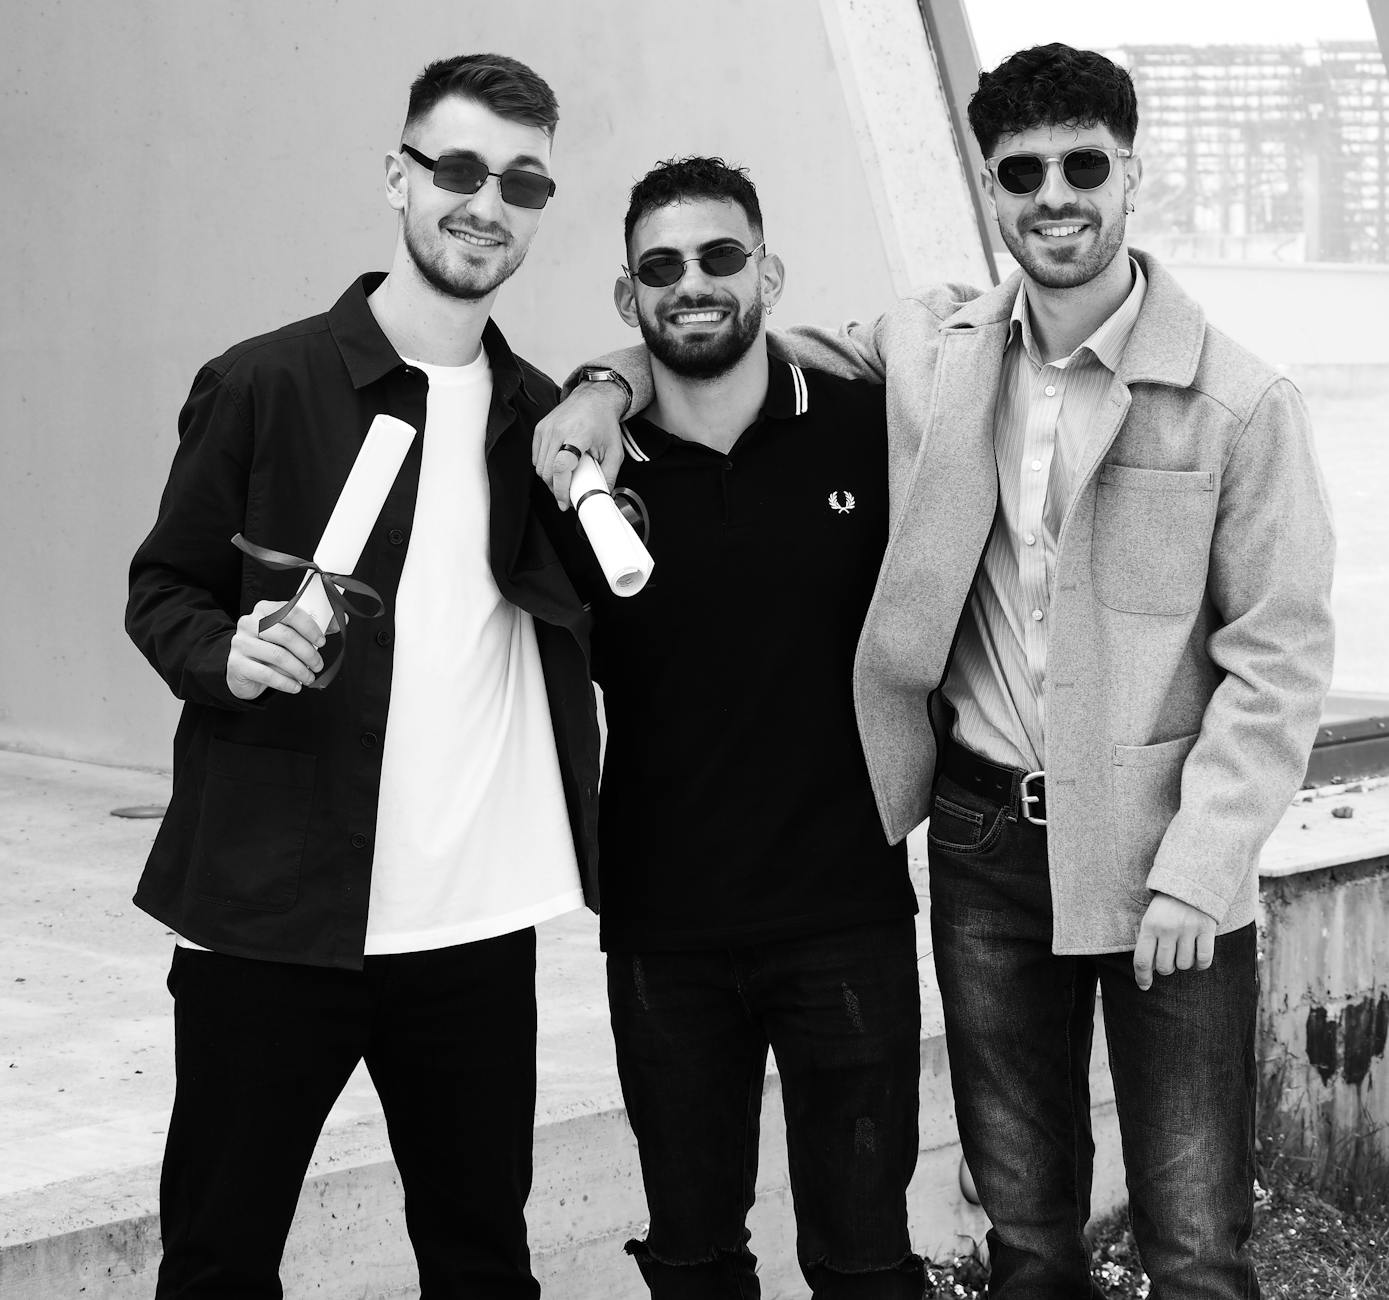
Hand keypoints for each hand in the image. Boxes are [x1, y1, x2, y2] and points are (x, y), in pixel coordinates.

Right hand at [226, 599, 325, 699]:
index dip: (310, 628)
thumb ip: (314, 627)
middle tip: (318, 665)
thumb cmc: (272, 648)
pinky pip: (266, 675)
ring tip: (309, 678)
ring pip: (278, 656)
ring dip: (299, 670)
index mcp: (265, 609)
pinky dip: (286, 683)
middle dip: (308, 653)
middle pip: (286, 636)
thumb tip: (343, 620)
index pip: (290, 612)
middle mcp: (250, 622)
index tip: (322, 642)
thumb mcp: (291, 635)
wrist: (243, 668)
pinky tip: (295, 687)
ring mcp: (241, 643)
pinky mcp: (236, 663)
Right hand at [531, 382, 627, 508]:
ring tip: (564, 482)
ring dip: (550, 480)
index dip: (561, 489)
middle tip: (567, 496)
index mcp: (577, 434)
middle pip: (547, 471)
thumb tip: (603, 494)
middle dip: (555, 489)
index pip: (561, 466)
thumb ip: (609, 475)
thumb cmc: (603, 422)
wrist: (594, 398)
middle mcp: (558, 430)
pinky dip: (544, 467)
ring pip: (539, 466)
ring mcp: (546, 429)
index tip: (565, 502)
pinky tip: (557, 468)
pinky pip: (536, 457)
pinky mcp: (540, 429)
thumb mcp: (614, 450)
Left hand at [1133, 892, 1216, 989]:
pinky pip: (1204, 960)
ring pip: (1184, 965)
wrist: (1190, 881)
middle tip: (1169, 956)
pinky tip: (1197, 957)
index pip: (1142, 960)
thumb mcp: (1150, 918)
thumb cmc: (1166, 906)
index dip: (1142, 977)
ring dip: (1184, 963)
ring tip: (1183, 949)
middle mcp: (1167, 929)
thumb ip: (1147, 941)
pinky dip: (1201, 964)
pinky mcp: (1206, 929)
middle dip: (1166, 967)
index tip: (1144, 986)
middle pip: (1165, 967)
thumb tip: (1146, 970)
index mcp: (1149, 925)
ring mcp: (1188, 929)